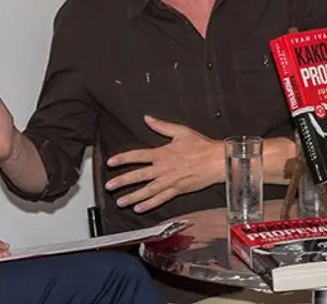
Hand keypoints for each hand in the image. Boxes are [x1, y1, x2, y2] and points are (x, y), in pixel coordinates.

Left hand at [105, 115, 224, 212]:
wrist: (217, 161)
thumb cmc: (201, 146)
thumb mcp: (180, 131)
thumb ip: (161, 126)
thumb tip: (147, 118)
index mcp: (162, 153)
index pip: (137, 156)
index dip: (123, 159)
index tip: (110, 162)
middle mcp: (163, 169)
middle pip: (138, 176)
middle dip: (122, 181)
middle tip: (109, 186)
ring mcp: (170, 181)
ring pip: (147, 191)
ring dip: (132, 197)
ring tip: (120, 201)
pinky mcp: (177, 190)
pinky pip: (160, 199)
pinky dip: (149, 204)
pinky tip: (139, 208)